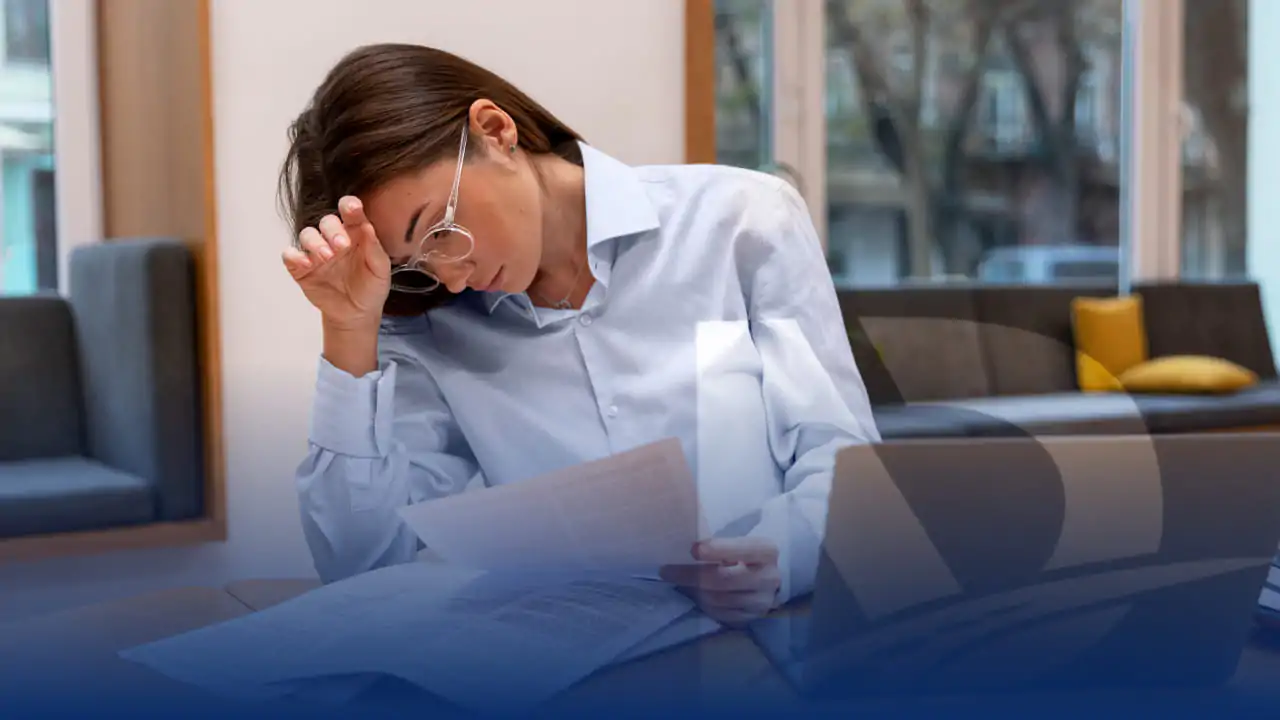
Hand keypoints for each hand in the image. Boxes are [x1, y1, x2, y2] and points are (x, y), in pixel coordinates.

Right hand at [282, 196, 390, 330]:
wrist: (357, 314)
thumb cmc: (371, 288)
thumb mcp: (380, 270)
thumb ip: (375, 248)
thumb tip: (368, 227)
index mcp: (355, 235)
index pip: (350, 214)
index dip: (349, 206)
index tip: (351, 207)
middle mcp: (334, 239)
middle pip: (327, 222)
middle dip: (333, 230)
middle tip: (342, 246)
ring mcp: (316, 253)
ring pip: (307, 235)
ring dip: (315, 242)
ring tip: (326, 256)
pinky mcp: (301, 268)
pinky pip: (290, 255)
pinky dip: (293, 255)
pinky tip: (305, 263)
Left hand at [659, 538, 781, 625]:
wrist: (767, 578)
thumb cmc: (745, 554)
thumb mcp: (740, 541)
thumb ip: (720, 543)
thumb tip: (687, 548)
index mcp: (767, 551)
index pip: (742, 550)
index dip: (717, 550)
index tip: (693, 549)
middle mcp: (768, 578)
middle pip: (724, 579)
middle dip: (690, 575)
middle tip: (666, 571)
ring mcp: (761, 602)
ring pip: (718, 600)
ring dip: (693, 590)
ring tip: (678, 581)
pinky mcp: (751, 619)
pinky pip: (719, 614)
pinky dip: (702, 604)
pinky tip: (693, 593)